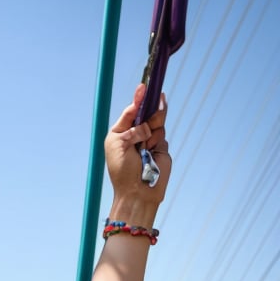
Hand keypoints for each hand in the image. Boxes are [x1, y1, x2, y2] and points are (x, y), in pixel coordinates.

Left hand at [105, 84, 170, 214]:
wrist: (137, 192)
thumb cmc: (122, 171)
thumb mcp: (118, 145)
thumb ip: (131, 128)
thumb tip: (148, 123)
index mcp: (120, 133)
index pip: (131, 111)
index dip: (138, 100)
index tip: (143, 88)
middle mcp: (136, 134)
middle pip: (147, 112)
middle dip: (149, 112)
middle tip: (148, 117)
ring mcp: (150, 140)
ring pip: (157, 122)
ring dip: (152, 130)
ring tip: (145, 147)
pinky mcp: (161, 147)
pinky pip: (162, 135)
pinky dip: (157, 141)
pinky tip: (151, 154)